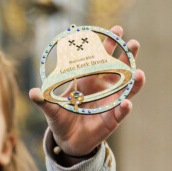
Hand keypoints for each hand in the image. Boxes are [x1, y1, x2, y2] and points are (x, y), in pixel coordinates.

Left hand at [28, 25, 145, 156]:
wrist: (68, 140)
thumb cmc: (61, 118)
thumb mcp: (51, 109)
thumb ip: (43, 101)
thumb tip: (32, 92)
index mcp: (89, 79)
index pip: (101, 57)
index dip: (109, 44)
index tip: (117, 30)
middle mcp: (104, 87)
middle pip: (119, 68)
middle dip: (127, 56)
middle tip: (133, 43)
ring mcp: (110, 102)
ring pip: (127, 88)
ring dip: (134, 81)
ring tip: (139, 73)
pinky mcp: (112, 119)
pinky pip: (121, 112)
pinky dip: (124, 107)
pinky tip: (127, 103)